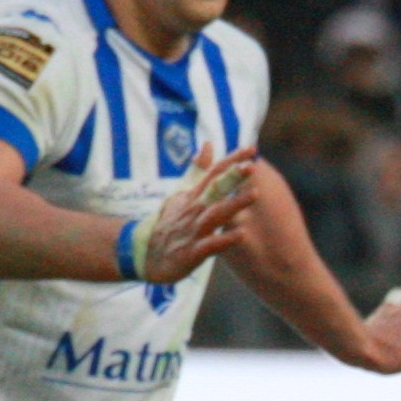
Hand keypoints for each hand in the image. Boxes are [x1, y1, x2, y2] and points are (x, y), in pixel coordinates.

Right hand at [140, 142, 259, 281]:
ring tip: (255, 194)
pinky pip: (210, 245)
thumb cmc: (169, 223)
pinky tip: (241, 234)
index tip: (252, 148)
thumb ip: (197, 170)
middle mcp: (194, 209)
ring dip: (234, 204)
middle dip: (232, 178)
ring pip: (216, 214)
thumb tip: (208, 144)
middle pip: (215, 190)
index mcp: (193, 195)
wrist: (145, 256)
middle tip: (251, 167)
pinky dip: (224, 239)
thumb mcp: (180, 193)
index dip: (232, 160)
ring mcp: (193, 230)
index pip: (214, 173)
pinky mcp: (192, 252)